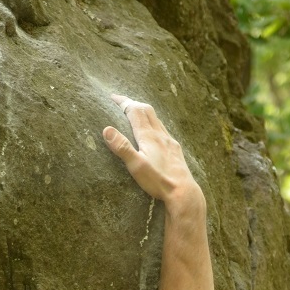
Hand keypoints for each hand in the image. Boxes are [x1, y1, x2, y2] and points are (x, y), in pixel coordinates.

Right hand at [102, 97, 203, 211]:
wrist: (183, 191)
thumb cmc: (159, 181)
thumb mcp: (136, 166)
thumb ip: (122, 147)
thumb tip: (107, 129)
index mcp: (149, 136)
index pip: (135, 111)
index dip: (123, 102)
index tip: (112, 97)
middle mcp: (160, 135)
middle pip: (146, 110)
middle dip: (133, 103)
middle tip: (121, 102)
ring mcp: (169, 141)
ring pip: (156, 119)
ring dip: (144, 112)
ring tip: (135, 113)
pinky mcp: (175, 149)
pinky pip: (163, 129)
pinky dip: (154, 123)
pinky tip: (154, 131)